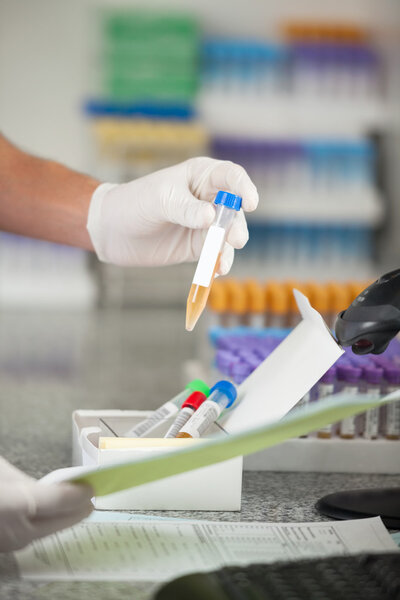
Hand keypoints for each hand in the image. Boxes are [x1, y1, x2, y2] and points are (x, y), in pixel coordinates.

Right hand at [0, 456, 92, 551]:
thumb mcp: (2, 472)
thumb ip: (29, 480)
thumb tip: (53, 485)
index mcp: (15, 504)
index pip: (60, 500)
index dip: (79, 494)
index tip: (91, 487)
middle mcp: (15, 530)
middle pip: (58, 522)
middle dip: (78, 510)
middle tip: (91, 498)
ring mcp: (10, 543)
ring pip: (47, 531)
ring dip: (64, 519)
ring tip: (77, 506)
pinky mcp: (4, 548)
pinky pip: (32, 535)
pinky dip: (46, 525)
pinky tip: (52, 517)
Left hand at [87, 157, 257, 274]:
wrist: (112, 230)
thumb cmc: (134, 203)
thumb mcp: (159, 201)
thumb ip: (185, 209)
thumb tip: (211, 217)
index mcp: (200, 176)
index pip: (231, 177)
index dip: (244, 188)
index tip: (250, 204)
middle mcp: (207, 198)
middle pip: (235, 210)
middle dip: (237, 225)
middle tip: (234, 240)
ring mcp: (204, 224)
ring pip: (228, 234)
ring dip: (228, 247)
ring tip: (221, 262)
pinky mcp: (198, 246)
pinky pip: (215, 254)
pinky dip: (218, 262)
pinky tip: (216, 271)